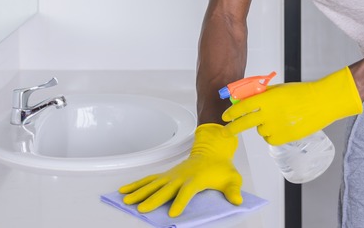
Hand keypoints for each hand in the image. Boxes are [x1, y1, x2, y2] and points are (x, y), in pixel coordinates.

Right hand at [118, 123, 242, 216]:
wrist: (211, 150)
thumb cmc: (220, 167)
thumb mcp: (232, 178)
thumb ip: (233, 190)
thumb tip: (238, 200)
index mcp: (196, 179)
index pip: (187, 192)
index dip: (181, 202)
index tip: (174, 213)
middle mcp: (180, 177)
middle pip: (165, 189)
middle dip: (153, 200)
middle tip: (142, 209)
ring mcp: (171, 175)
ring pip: (152, 184)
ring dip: (139, 192)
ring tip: (126, 200)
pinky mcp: (166, 175)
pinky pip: (149, 180)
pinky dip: (136, 185)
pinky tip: (125, 190)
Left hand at [222, 67, 362, 145]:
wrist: (322, 102)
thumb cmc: (301, 93)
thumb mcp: (278, 89)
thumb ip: (261, 95)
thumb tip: (244, 100)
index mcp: (266, 99)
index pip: (242, 107)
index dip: (231, 113)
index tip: (224, 117)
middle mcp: (268, 114)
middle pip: (244, 123)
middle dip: (232, 128)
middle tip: (225, 132)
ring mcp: (276, 127)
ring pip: (260, 131)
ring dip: (262, 127)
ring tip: (278, 119)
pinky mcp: (284, 137)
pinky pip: (270, 139)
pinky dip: (272, 135)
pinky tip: (282, 127)